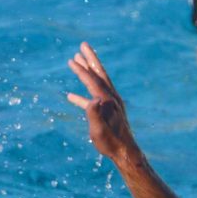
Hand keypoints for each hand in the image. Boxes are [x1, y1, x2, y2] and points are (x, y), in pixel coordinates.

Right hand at [66, 42, 138, 163]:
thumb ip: (94, 115)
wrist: (125, 152)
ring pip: (98, 82)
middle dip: (90, 59)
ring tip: (78, 61)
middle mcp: (111, 98)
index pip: (92, 81)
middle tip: (83, 45)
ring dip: (89, 70)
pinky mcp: (109, 110)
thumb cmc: (111, 143)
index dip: (81, 70)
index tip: (71, 60)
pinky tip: (71, 96)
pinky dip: (83, 95)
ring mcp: (111, 103)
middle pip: (99, 73)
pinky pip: (93, 98)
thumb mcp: (99, 131)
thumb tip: (92, 100)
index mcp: (108, 101)